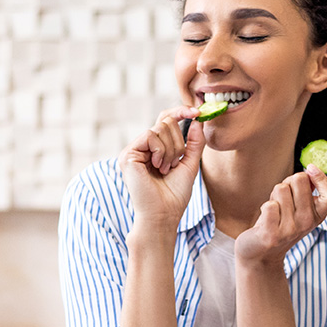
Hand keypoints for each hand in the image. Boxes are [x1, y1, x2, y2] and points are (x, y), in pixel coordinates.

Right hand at [118, 106, 204, 232]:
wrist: (163, 215)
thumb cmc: (174, 195)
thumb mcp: (189, 164)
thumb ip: (194, 142)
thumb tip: (198, 120)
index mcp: (154, 149)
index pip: (166, 120)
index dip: (180, 112)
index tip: (197, 112)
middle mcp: (142, 147)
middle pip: (166, 122)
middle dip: (178, 143)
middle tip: (173, 165)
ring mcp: (133, 150)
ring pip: (160, 128)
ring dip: (171, 150)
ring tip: (165, 170)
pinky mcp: (128, 154)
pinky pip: (150, 135)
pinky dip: (160, 151)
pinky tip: (157, 167)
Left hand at [234, 163, 326, 266]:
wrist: (261, 253)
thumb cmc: (279, 222)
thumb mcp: (298, 208)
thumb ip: (305, 189)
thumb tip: (309, 170)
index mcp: (318, 215)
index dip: (322, 178)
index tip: (310, 169)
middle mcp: (307, 222)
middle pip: (300, 180)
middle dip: (288, 181)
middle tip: (283, 198)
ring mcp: (291, 230)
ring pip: (281, 188)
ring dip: (274, 196)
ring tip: (274, 211)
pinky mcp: (272, 235)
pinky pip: (270, 205)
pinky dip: (264, 207)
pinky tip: (265, 220)